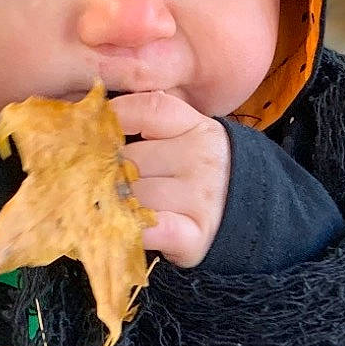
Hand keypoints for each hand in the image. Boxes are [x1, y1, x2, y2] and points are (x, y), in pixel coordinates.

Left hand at [109, 90, 231, 269]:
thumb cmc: (204, 180)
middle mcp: (202, 158)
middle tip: (103, 182)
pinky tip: (127, 228)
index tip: (98, 132)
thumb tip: (96, 119)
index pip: (148, 109)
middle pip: (131, 158)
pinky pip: (149, 229)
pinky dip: (132, 229)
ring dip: (118, 204)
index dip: (115, 117)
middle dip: (111, 171)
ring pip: (134, 194)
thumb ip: (155, 127)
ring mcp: (200, 198)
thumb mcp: (190, 141)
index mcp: (198, 128)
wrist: (248, 222)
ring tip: (117, 208)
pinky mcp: (195, 235)